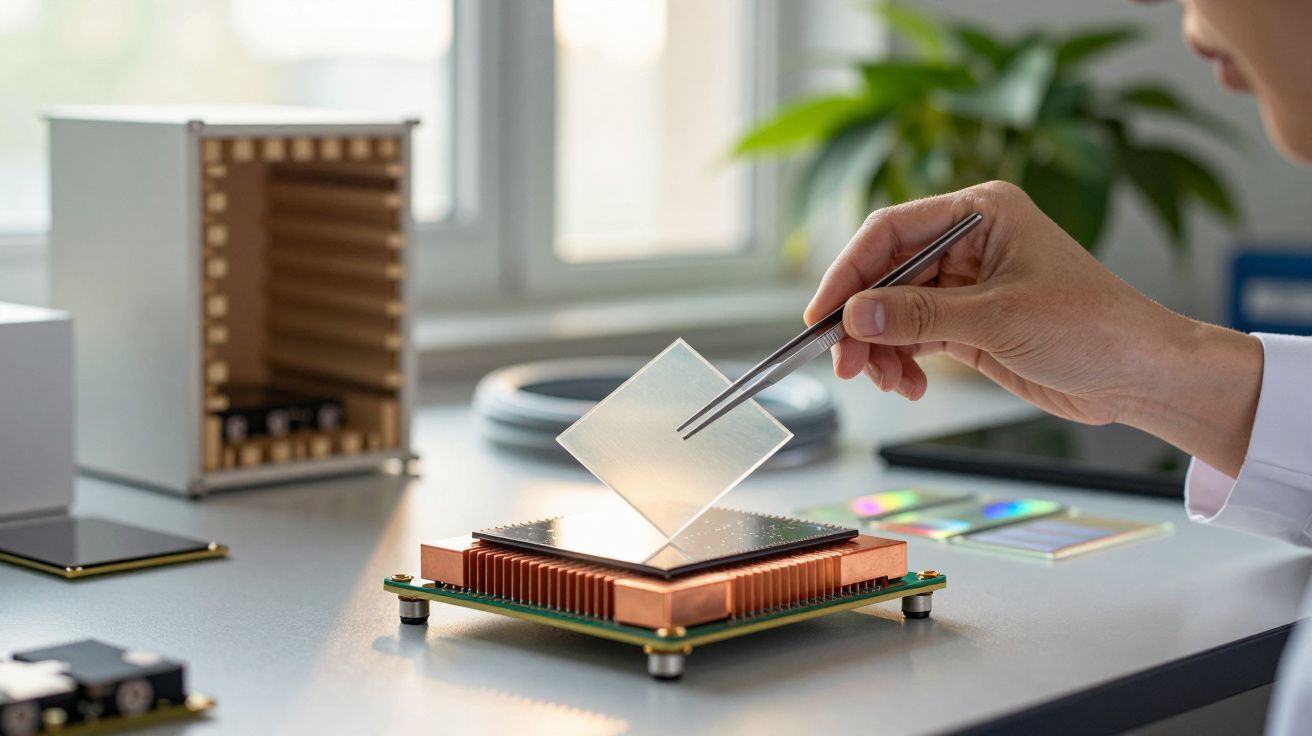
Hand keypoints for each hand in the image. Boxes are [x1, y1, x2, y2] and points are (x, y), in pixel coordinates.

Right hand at [805, 181, 1262, 475]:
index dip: (849, 272)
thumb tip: (854, 316)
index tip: (822, 314)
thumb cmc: (1093, 328)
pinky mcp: (967, 323)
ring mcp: (965, 284)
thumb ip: (920, 316)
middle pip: (884, 273)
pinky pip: (912, 336)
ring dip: (879, 348)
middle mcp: (967, 242)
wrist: (1139, 376)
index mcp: (980, 213)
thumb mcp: (999, 319)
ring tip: (888, 381)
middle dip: (861, 320)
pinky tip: (909, 384)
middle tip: (844, 362)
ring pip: (892, 310)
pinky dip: (901, 361)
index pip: (891, 232)